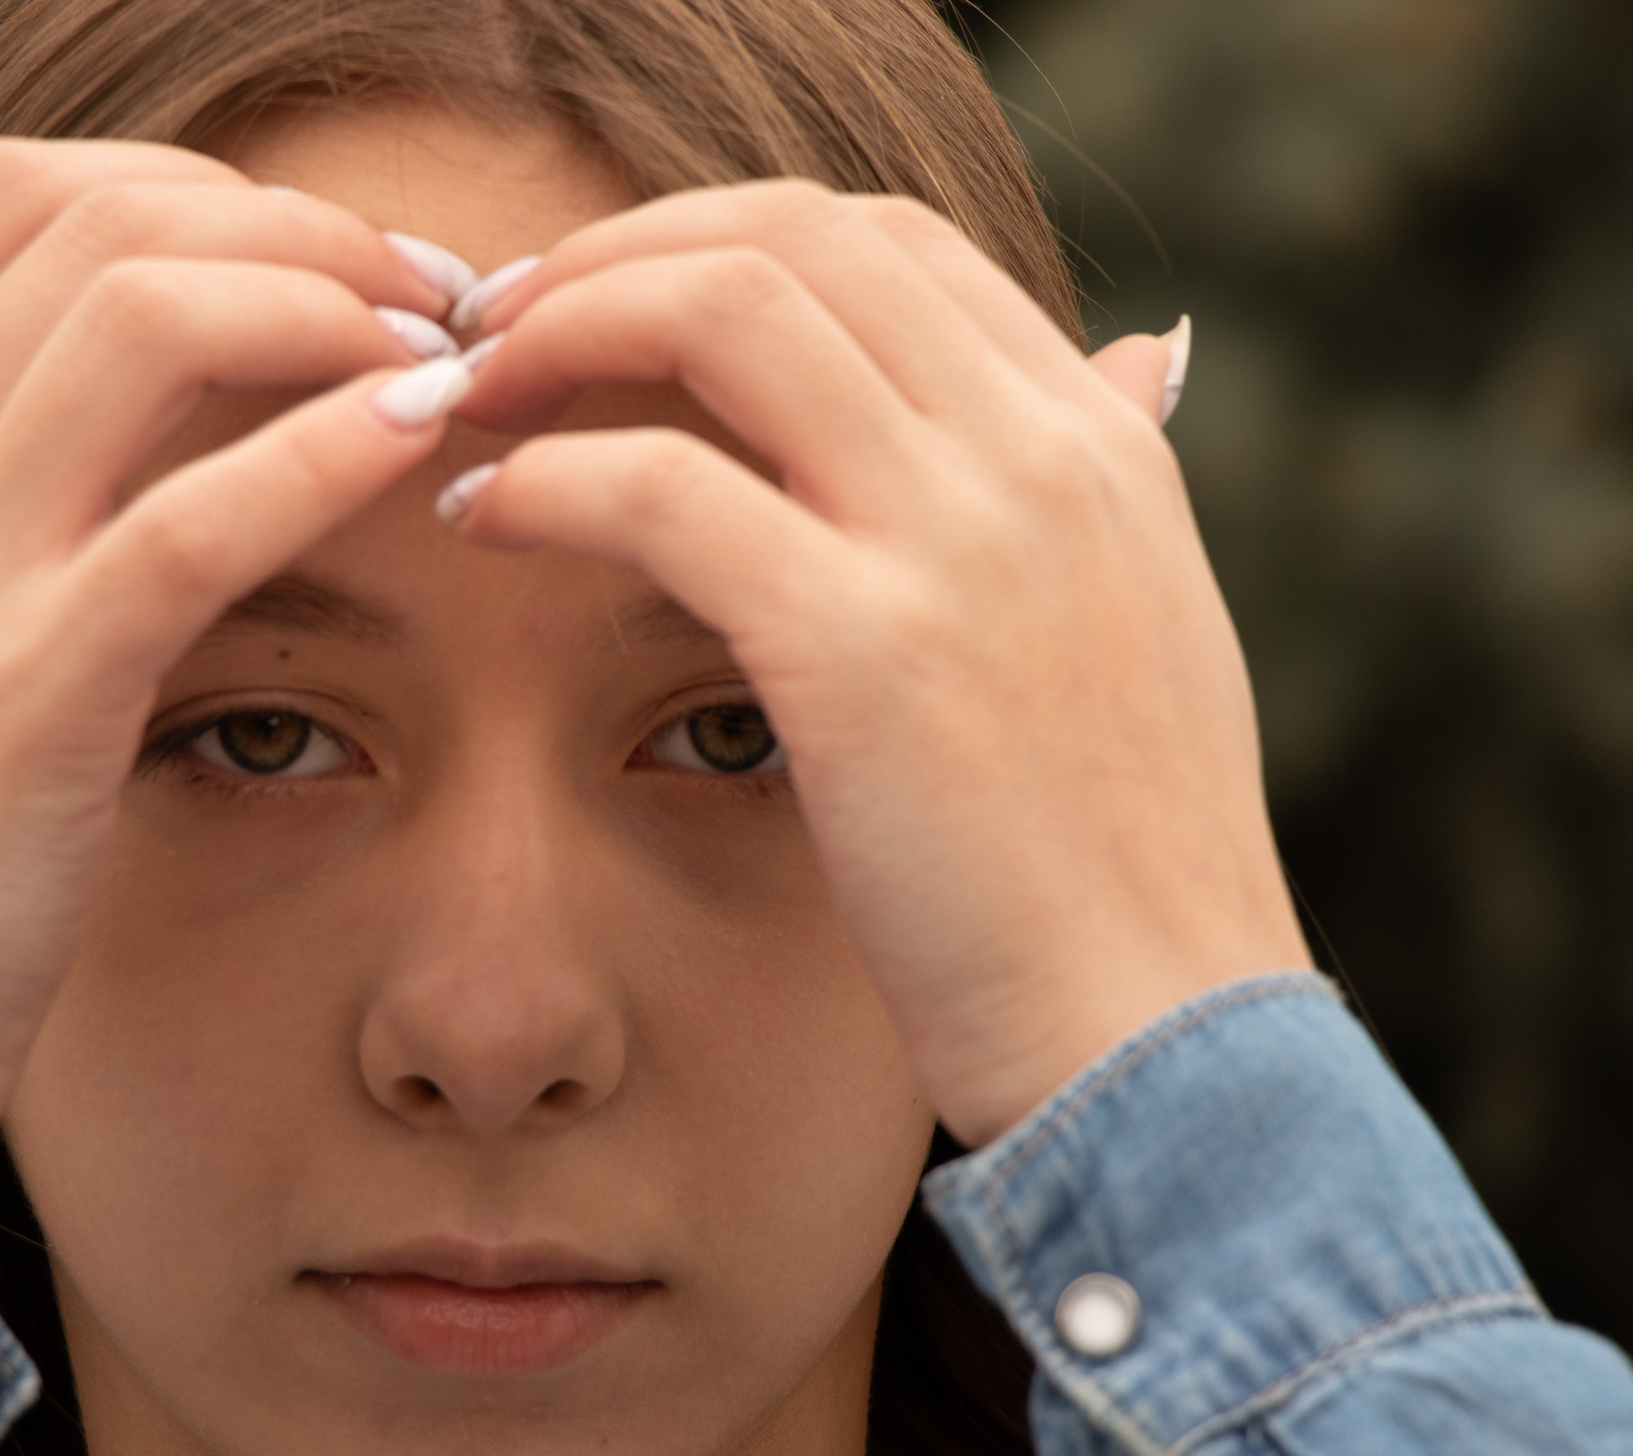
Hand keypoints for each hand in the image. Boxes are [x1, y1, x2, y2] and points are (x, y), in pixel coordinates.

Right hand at [0, 139, 467, 1186]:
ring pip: (151, 320)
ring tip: (443, 350)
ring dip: (328, 305)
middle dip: (290, 225)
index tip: (312, 254)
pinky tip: (421, 433)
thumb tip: (45, 387)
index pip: (11, 201)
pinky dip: (329, 446)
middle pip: (98, 225)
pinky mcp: (23, 692)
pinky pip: (199, 514)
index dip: (190, 190)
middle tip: (418, 287)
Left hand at [446, 183, 1310, 1144]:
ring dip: (564, 325)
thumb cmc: (1124, 875)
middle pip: (793, 239)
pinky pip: (659, 492)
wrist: (1165, 1044)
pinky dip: (544, 477)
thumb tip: (1128, 356)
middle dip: (619, 252)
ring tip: (467, 392)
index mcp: (1098, 444)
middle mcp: (1039, 454)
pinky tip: (480, 515)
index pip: (888, 242)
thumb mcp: (1152, 627)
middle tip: (499, 320)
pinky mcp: (864, 648)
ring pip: (725, 311)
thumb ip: (1102, 488)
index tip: (609, 295)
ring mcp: (957, 540)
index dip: (720, 235)